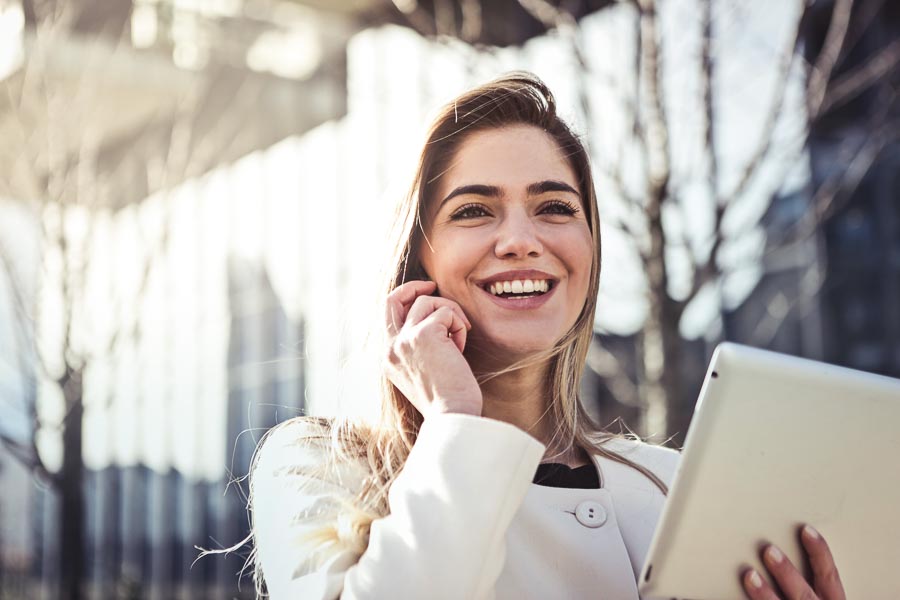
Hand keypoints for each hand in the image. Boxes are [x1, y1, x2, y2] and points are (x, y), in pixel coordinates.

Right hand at [383, 280, 482, 417]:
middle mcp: (390, 347)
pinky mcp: (424, 334)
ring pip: (428, 302)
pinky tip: (461, 348)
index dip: (405, 299)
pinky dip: (459, 325)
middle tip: (434, 286)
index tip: (425, 294)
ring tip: (459, 338)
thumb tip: (432, 319)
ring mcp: (405, 339)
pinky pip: (447, 312)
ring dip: (450, 314)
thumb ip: (417, 347)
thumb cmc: (446, 400)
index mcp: (387, 357)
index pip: (387, 314)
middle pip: (393, 298)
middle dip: (414, 287)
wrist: (452, 416)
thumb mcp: (422, 372)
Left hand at [742, 525, 844, 599]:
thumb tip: (776, 553)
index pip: (829, 577)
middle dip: (787, 573)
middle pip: (804, 594)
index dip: (820, 553)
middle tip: (768, 551)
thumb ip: (810, 585)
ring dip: (765, 594)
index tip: (806, 530)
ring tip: (749, 575)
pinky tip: (730, 598)